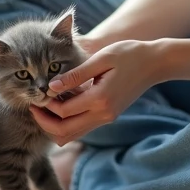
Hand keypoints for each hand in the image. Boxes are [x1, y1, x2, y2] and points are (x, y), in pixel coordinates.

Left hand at [30, 39, 167, 145]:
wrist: (156, 63)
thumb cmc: (129, 54)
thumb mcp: (101, 59)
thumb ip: (75, 74)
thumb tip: (50, 86)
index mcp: (100, 99)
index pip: (64, 113)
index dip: (45, 106)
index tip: (37, 93)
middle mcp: (103, 114)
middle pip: (64, 132)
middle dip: (44, 122)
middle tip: (33, 105)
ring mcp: (106, 118)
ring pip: (72, 135)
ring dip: (54, 126)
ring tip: (43, 107)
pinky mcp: (107, 116)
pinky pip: (81, 128)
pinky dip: (66, 123)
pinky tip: (59, 106)